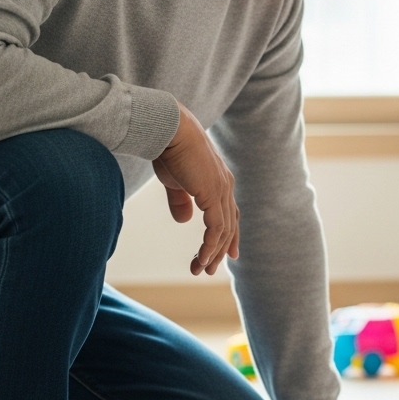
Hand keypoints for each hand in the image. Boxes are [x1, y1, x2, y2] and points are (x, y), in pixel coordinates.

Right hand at [152, 102, 239, 274]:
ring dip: (212, 253)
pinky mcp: (213, 195)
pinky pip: (216, 229)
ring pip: (223, 232)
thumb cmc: (169, 150)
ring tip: (200, 270)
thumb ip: (181, 201)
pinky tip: (201, 259)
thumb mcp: (175, 181)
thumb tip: (184, 220)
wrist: (168, 130)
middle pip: (229, 226)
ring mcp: (222, 191)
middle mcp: (226, 187)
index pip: (230, 214)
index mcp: (220, 181)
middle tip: (208, 270)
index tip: (227, 254)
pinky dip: (209, 247)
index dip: (229, 235)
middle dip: (219, 250)